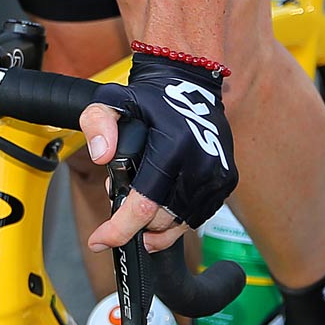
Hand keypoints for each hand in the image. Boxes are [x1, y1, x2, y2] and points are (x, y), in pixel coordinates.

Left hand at [80, 52, 238, 253]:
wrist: (189, 84)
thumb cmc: (148, 97)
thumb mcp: (112, 99)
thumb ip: (97, 123)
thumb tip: (100, 156)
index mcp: (174, 145)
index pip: (145, 203)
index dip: (120, 229)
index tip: (99, 241)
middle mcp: (202, 164)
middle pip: (163, 219)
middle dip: (134, 221)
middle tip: (118, 196)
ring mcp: (218, 176)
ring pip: (182, 224)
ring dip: (155, 225)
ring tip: (138, 201)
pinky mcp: (226, 182)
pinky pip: (198, 216)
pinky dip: (176, 220)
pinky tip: (160, 207)